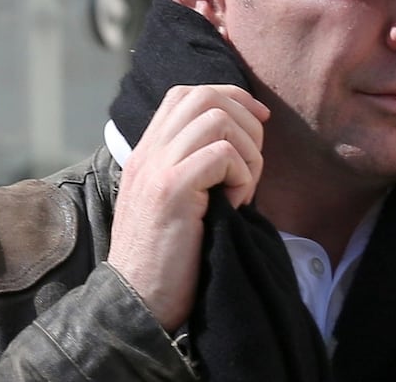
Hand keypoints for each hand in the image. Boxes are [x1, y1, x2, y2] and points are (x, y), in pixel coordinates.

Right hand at [107, 84, 269, 331]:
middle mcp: (148, 152)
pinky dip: (242, 176)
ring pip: (218, 119)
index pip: (187, 93)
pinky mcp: (171, 190)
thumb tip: (242, 143)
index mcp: (147, 152)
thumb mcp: (175, 203)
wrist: (136, 303)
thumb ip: (194, 168)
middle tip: (253, 161)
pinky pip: (222, 155)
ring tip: (242, 189)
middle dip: (246, 119)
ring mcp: (157, 168)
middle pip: (205, 96)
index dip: (231, 97)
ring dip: (246, 151)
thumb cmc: (166, 261)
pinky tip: (235, 205)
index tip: (259, 121)